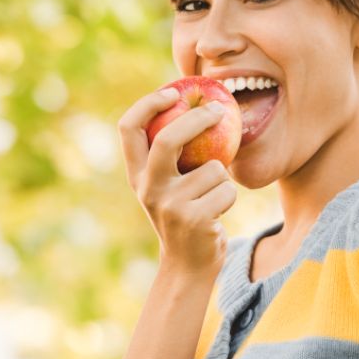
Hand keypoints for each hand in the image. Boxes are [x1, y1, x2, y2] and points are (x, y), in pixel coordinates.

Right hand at [117, 88, 237, 275]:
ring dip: (222, 179)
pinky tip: (217, 213)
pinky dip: (230, 197)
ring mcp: (170, 204)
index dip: (148, 104)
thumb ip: (171, 154)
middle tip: (219, 109)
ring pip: (213, 168)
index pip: (128, 128)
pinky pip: (227, 189)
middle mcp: (147, 188)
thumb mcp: (167, 184)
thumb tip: (197, 103)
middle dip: (197, 119)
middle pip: (168, 139)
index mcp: (136, 174)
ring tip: (211, 198)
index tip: (173, 92)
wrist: (188, 266)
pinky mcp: (194, 218)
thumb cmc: (185, 213)